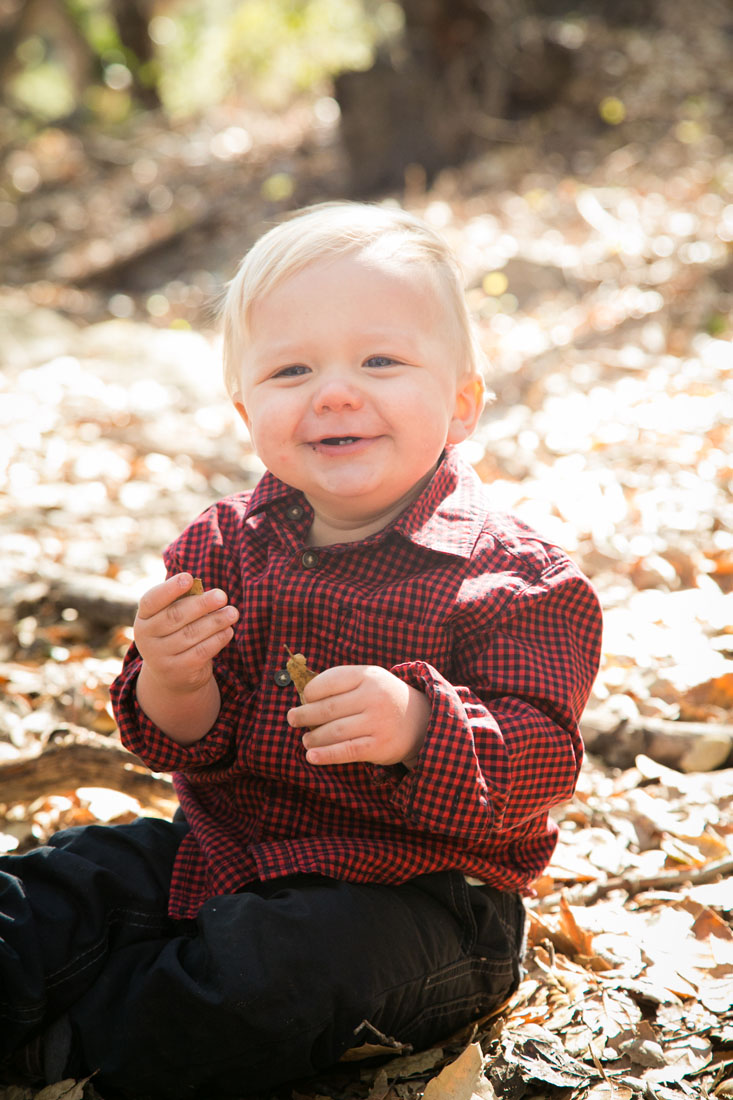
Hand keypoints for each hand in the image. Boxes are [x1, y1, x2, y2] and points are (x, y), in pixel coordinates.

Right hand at [134, 573, 238, 694]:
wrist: (172, 676)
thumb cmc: (176, 634)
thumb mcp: (172, 618)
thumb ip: (183, 603)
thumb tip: (205, 590)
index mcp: (143, 618)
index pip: (151, 600)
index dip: (169, 589)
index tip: (188, 578)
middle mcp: (146, 638)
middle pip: (175, 616)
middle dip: (201, 604)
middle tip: (222, 595)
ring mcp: (160, 657)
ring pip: (191, 634)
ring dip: (215, 621)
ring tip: (233, 613)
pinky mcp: (178, 671)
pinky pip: (201, 652)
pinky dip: (217, 640)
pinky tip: (228, 630)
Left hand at [287, 665, 430, 767]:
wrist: (424, 721)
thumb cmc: (385, 699)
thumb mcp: (371, 680)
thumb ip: (343, 683)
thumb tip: (304, 697)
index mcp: (369, 676)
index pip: (330, 681)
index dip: (310, 692)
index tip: (304, 699)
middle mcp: (373, 697)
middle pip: (327, 708)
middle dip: (304, 715)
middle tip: (292, 719)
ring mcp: (377, 722)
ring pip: (333, 731)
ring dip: (313, 737)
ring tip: (305, 739)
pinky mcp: (379, 745)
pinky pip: (346, 751)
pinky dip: (325, 755)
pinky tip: (311, 756)